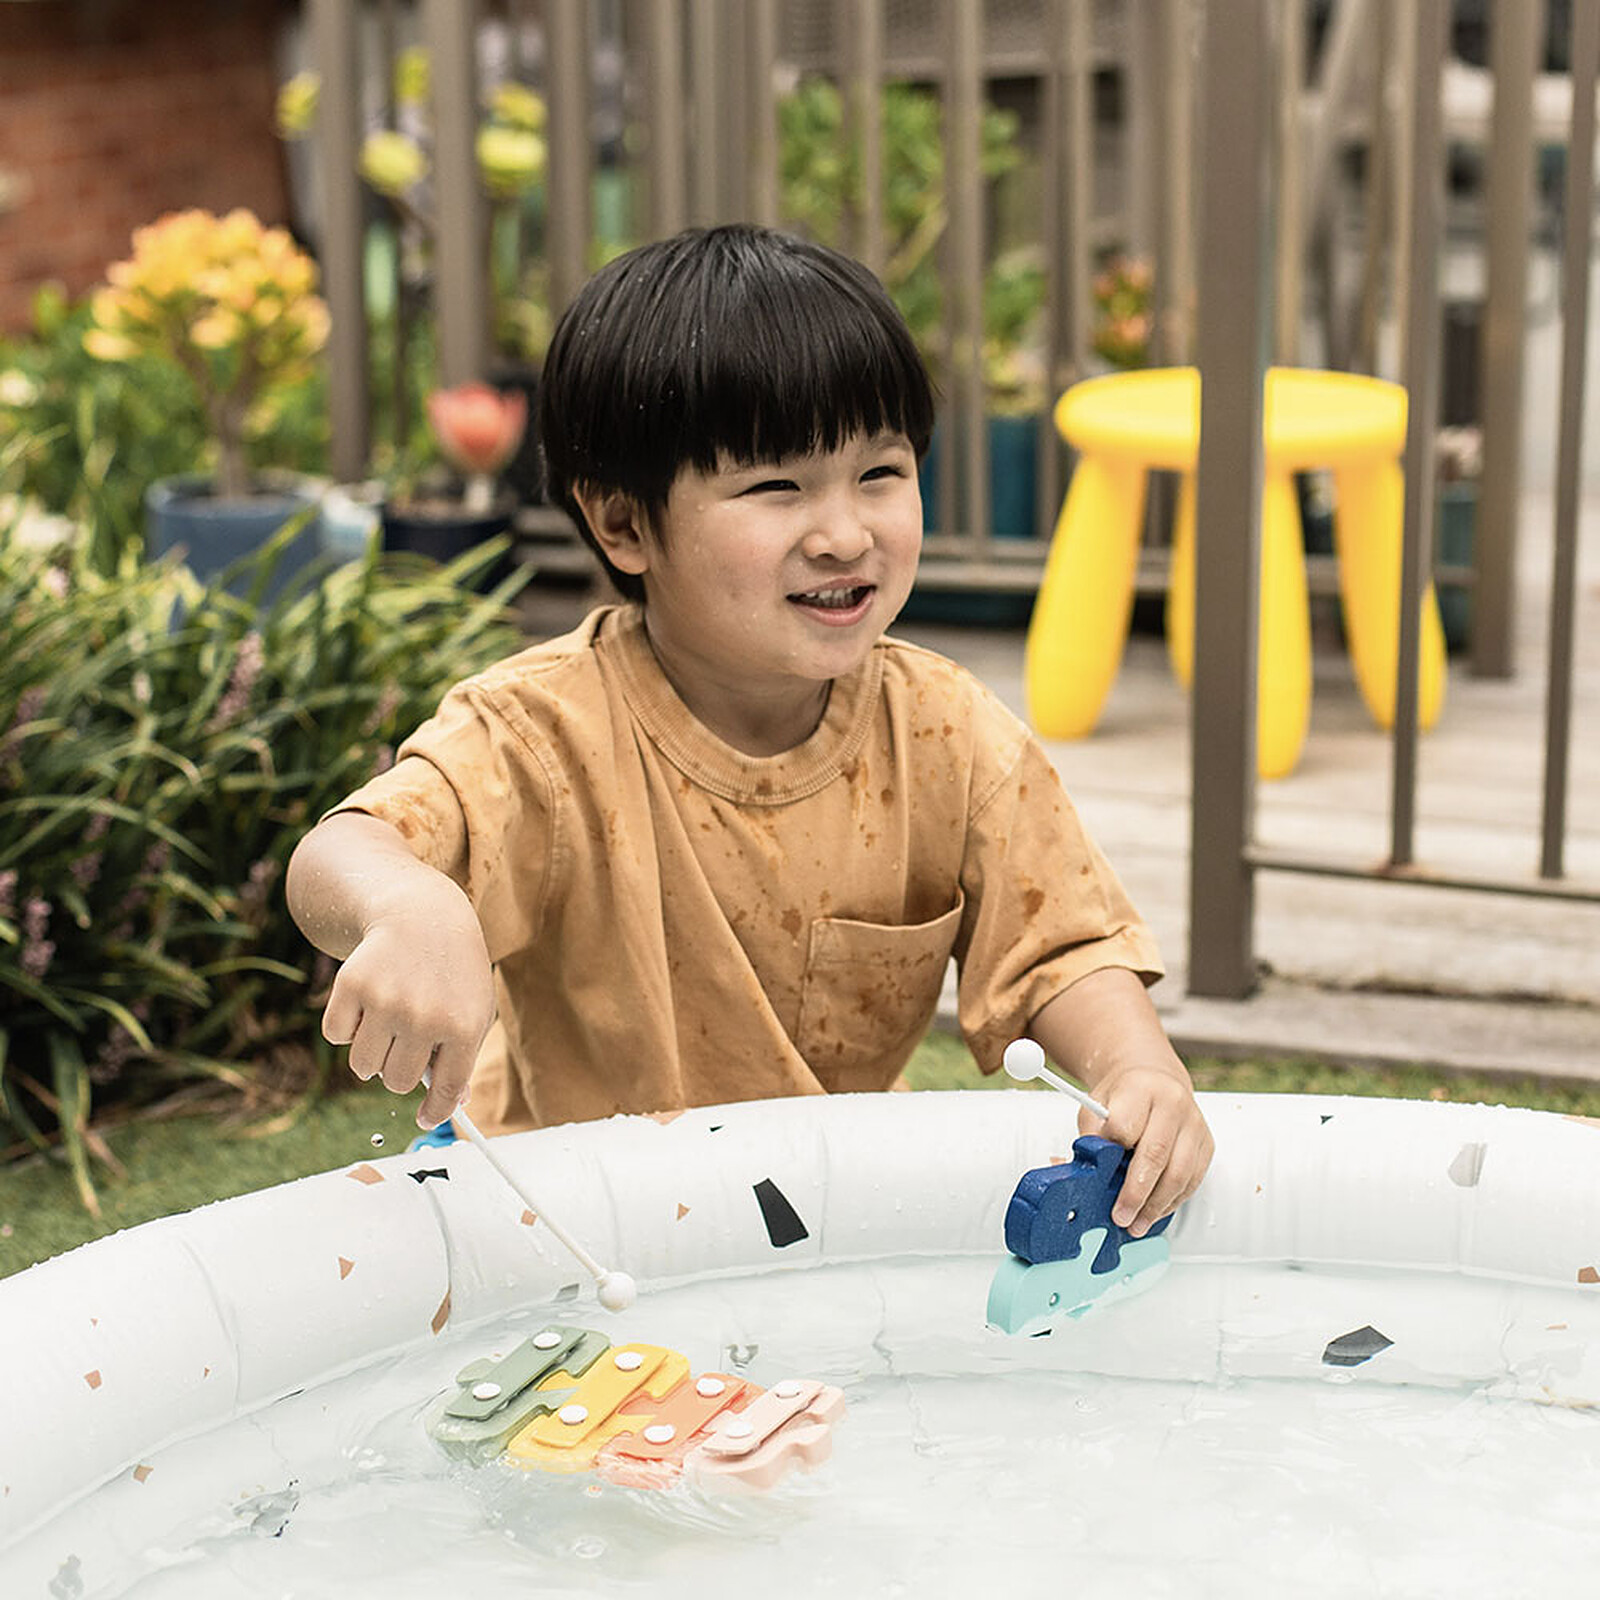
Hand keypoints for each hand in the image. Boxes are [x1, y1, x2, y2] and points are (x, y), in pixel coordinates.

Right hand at [319, 895, 495, 1130]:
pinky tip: (368, 1001)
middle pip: (396, 1083)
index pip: (447, 1089)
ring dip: (372, 1053)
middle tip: (407, 1042)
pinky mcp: (352, 985)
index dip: (435, 1110)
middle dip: (400, 1071)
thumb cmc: (453, 971)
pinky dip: (347, 1026)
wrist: (423, 915)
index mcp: (463, 1026)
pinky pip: (335, 1035)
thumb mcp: (475, 1009)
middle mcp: (424, 1017)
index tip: (426, 1118)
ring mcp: (386, 1001)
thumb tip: (452, 1105)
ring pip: (363, 1067)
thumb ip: (464, 1057)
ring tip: (389, 1021)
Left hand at [1079, 1064, 1212, 1237]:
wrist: (1154, 1080)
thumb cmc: (1123, 1098)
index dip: (1112, 1154)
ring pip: (1180, 1173)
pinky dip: (1173, 1201)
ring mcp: (1194, 1124)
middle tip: (1121, 1216)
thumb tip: (1082, 1172)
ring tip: (1138, 1223)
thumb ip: (1091, 1137)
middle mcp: (1172, 1103)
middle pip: (1156, 1154)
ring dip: (1157, 1205)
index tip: (1100, 1179)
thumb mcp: (1096, 1107)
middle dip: (1136, 1193)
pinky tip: (1155, 1211)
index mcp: (1140, 1088)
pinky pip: (1193, 1179)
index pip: (1125, 1126)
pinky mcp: (1206, 1143)